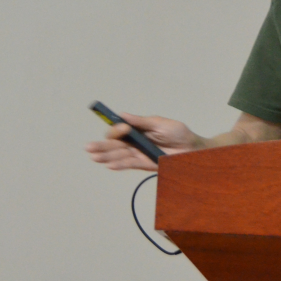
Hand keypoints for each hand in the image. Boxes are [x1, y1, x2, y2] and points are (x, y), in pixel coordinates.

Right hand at [85, 113, 202, 170]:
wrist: (192, 149)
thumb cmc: (178, 133)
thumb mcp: (161, 123)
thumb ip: (141, 121)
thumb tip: (122, 115)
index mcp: (138, 129)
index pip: (120, 130)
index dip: (117, 129)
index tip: (123, 128)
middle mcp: (136, 142)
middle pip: (115, 144)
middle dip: (102, 145)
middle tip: (88, 147)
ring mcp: (139, 153)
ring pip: (118, 155)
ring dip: (106, 156)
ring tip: (93, 157)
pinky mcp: (144, 164)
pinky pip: (129, 164)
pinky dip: (119, 164)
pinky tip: (108, 164)